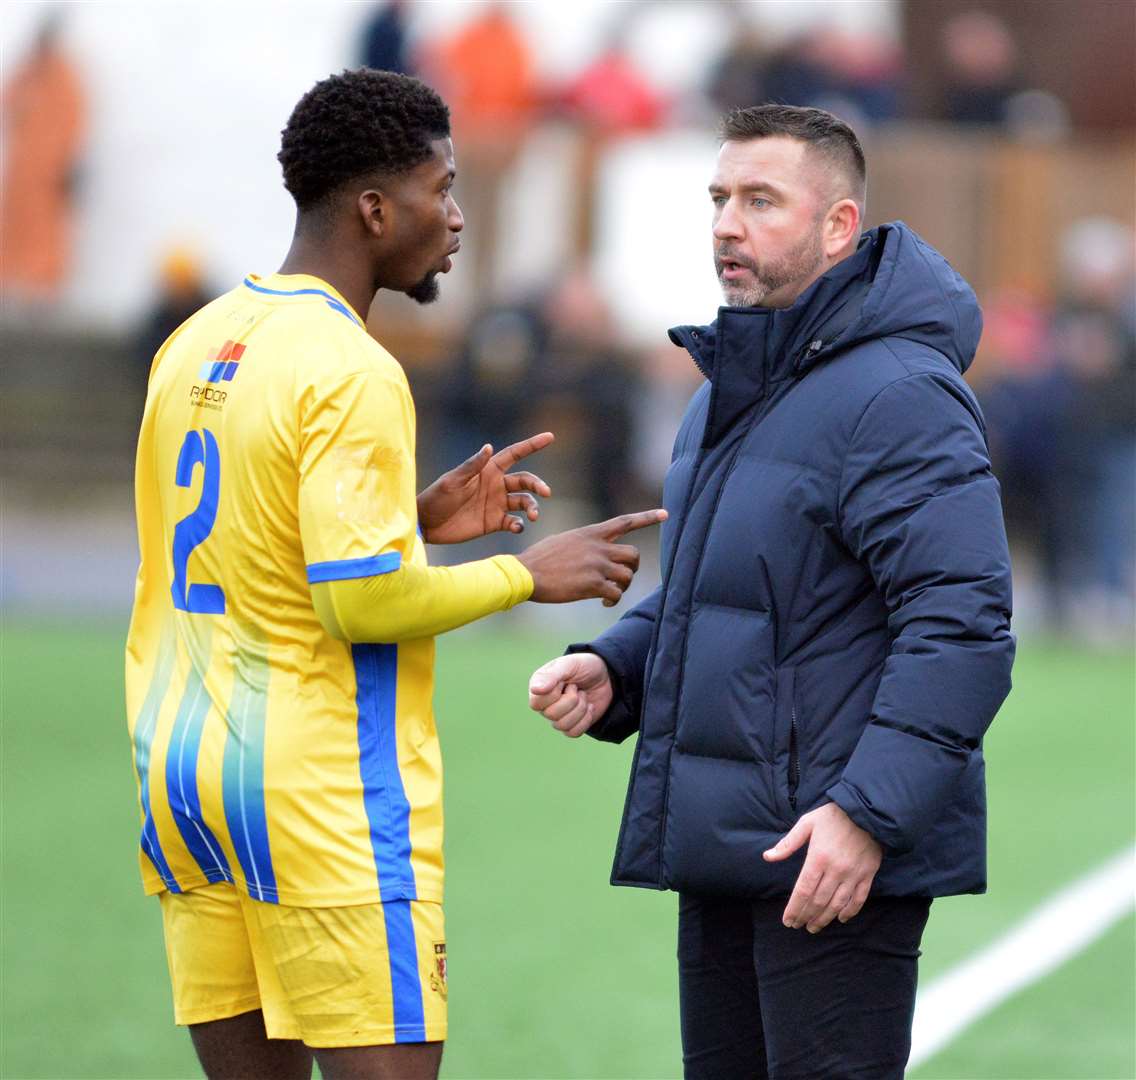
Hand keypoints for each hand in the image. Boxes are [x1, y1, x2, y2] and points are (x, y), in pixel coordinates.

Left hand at [416, 432, 553, 543]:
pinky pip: (513, 522)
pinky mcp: (494, 522)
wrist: (427, 524)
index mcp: (488, 470)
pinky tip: (517, 527)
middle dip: (538, 485)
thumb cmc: (436, 497)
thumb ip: (472, 466)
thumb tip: (489, 447)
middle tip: (546, 492)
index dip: (532, 445)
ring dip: (532, 507)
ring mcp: (497, 504)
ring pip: (524, 502)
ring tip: (533, 516)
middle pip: (525, 481)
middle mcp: (496, 485)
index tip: (550, 437)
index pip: (515, 454)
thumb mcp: (452, 481)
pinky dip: (519, 525)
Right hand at [516, 509, 666, 606]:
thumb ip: (583, 543)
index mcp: (591, 533)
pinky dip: (613, 601)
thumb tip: (592, 551)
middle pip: (634, 555)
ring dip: (623, 587)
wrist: (525, 573)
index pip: (625, 522)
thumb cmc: (539, 559)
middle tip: (623, 578)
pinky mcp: (593, 585)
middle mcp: (598, 547)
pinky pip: (616, 594)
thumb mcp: (563, 540)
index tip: (666, 514)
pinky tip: (603, 603)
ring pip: (628, 575)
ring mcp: (597, 565)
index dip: (648, 517)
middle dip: (633, 568)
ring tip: (610, 594)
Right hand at [528, 653, 612, 737]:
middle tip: (576, 687)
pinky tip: (589, 707)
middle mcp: (545, 704)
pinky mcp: (571, 725)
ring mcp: (558, 716)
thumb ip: (551, 675)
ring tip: (583, 695)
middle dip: (571, 700)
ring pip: (562, 726)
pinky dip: (585, 719)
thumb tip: (535, 690)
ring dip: (580, 708)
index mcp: (539, 688)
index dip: (554, 694)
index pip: (536, 703)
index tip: (563, 681)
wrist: (605, 675)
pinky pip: (573, 733)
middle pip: (551, 715)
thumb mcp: (569, 664)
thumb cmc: (583, 666)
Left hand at [763, 802, 882, 933]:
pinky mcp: (868, 875)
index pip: (803, 890)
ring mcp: (853, 874)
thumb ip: (788, 843)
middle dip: (806, 916)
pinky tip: (841, 919)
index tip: (787, 920)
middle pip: (818, 901)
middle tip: (798, 926)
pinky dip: (850, 912)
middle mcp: (835, 870)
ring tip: (814, 927)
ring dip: (825, 918)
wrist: (867, 811)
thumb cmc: (833, 816)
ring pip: (837, 904)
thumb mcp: (807, 823)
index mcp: (818, 857)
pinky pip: (859, 899)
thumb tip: (768, 856)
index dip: (794, 908)